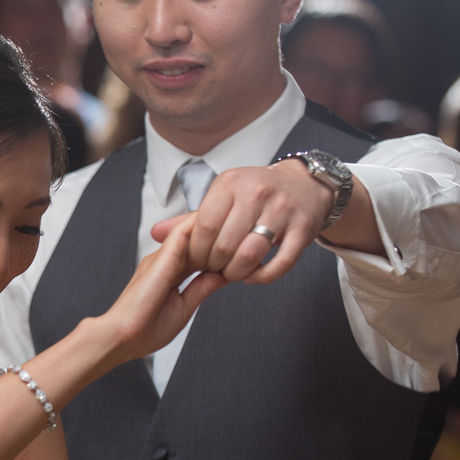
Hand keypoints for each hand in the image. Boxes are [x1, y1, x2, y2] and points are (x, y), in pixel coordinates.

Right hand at [97, 214, 227, 363]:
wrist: (121, 337)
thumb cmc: (145, 330)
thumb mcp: (185, 307)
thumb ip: (201, 287)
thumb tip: (223, 275)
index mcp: (168, 272)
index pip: (197, 250)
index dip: (217, 244)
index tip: (240, 243)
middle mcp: (163, 260)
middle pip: (195, 236)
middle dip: (219, 229)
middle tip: (245, 224)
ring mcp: (161, 258)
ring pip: (191, 230)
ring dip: (214, 224)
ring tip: (238, 217)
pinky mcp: (161, 259)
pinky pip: (183, 234)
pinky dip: (203, 228)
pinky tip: (223, 222)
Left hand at [152, 160, 332, 283]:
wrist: (304, 184)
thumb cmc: (256, 193)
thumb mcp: (223, 196)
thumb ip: (190, 218)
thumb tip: (155, 234)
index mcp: (230, 183)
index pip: (204, 226)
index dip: (196, 251)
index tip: (196, 261)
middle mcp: (256, 193)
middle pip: (225, 244)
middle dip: (214, 264)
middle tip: (213, 269)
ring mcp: (282, 210)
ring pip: (250, 254)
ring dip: (236, 272)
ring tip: (231, 273)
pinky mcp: (303, 228)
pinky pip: (281, 263)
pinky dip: (263, 276)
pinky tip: (252, 276)